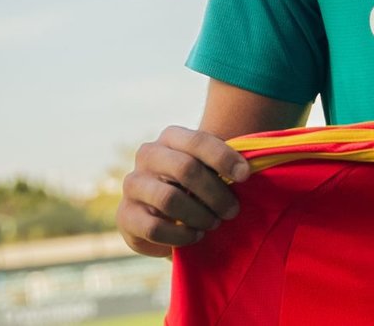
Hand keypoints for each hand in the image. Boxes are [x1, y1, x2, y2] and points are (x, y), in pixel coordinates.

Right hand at [116, 125, 251, 257]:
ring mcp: (133, 184)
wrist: (166, 214)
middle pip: (185, 169)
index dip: (224, 157)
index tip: (246, 176)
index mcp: (171, 137)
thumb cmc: (199, 186)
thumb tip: (249, 171)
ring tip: (213, 224)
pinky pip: (154, 227)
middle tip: (233, 211)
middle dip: (215, 193)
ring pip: (169, 199)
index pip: (198, 140)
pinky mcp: (125, 215)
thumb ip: (225, 167)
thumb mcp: (211, 170)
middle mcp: (148, 155)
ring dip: (199, 215)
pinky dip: (180, 236)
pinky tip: (195, 236)